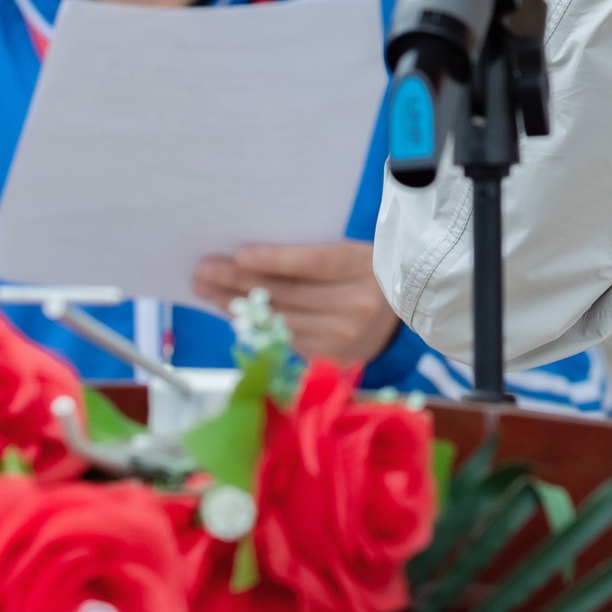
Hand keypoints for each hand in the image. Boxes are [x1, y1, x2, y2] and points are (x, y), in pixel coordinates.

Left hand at [192, 241, 404, 369]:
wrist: (407, 306)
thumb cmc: (365, 269)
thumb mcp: (348, 251)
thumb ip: (308, 256)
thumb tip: (247, 258)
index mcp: (362, 267)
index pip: (313, 265)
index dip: (275, 261)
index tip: (239, 254)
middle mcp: (354, 306)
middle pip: (288, 295)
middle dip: (239, 282)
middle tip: (204, 270)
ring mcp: (344, 338)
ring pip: (280, 320)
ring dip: (237, 306)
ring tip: (206, 289)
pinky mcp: (332, 359)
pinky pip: (285, 339)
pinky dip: (255, 324)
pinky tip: (231, 311)